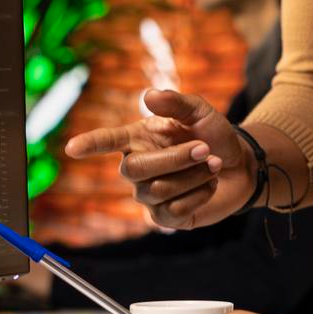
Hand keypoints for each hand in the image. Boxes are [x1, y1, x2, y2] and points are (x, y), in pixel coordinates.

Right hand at [63, 89, 257, 229]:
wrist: (241, 166)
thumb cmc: (214, 135)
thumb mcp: (200, 112)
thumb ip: (177, 103)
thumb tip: (150, 95)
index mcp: (138, 138)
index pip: (108, 141)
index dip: (91, 144)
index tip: (72, 148)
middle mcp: (138, 167)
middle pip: (135, 170)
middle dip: (175, 159)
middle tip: (206, 149)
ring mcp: (149, 195)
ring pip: (159, 190)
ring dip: (194, 175)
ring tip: (215, 164)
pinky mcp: (165, 217)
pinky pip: (172, 210)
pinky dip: (199, 194)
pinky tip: (210, 184)